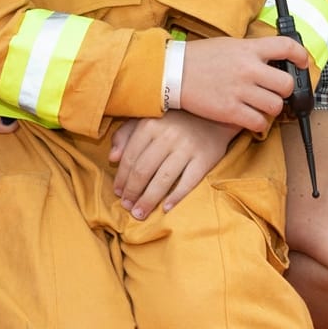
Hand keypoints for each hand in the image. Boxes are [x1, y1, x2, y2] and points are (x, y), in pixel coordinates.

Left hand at [109, 111, 237, 217]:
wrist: (214, 114)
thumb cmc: (174, 120)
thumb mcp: (146, 119)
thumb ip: (125, 135)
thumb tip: (112, 158)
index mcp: (149, 124)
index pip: (130, 158)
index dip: (122, 179)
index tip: (118, 193)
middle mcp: (167, 135)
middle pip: (144, 171)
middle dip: (132, 193)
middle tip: (128, 207)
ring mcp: (187, 147)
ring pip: (163, 179)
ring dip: (149, 200)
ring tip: (140, 214)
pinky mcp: (205, 158)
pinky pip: (188, 182)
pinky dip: (176, 197)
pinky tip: (165, 208)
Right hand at [179, 35, 307, 131]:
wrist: (173, 72)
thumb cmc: (200, 58)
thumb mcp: (230, 45)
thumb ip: (253, 52)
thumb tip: (273, 60)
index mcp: (249, 49)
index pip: (287, 47)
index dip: (301, 56)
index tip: (303, 63)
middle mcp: (249, 69)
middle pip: (286, 84)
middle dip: (284, 90)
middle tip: (275, 92)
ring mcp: (240, 91)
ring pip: (275, 106)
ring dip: (272, 109)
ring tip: (262, 106)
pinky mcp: (230, 111)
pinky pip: (259, 123)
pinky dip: (259, 124)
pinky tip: (251, 118)